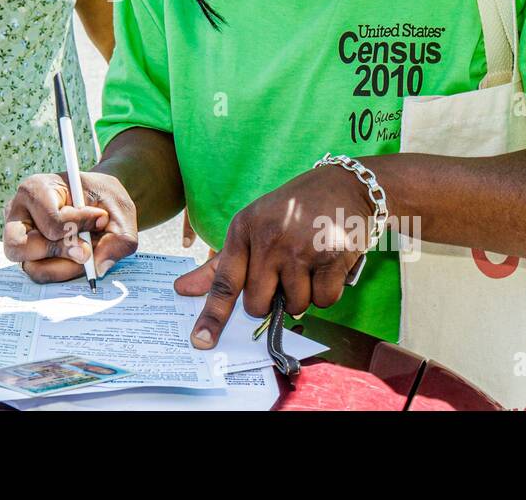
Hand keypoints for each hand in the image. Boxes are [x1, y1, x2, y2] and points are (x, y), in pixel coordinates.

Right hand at [3, 170, 138, 282]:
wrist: (99, 200)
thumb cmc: (103, 199)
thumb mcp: (120, 210)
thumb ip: (119, 238)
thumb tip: (98, 267)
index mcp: (36, 189)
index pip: (51, 221)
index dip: (79, 227)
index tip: (101, 219)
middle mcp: (17, 213)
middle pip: (21, 247)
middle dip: (60, 253)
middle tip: (85, 251)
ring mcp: (16, 237)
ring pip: (31, 268)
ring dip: (63, 267)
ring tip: (84, 254)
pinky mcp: (26, 256)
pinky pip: (39, 274)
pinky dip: (62, 272)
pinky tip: (77, 259)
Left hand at [174, 164, 371, 348]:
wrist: (342, 185)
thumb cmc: (290, 210)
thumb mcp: (251, 225)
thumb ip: (220, 264)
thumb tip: (182, 289)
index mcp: (244, 229)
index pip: (224, 281)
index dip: (212, 314)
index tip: (201, 340)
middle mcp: (269, 239)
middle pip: (258, 303)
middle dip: (269, 300)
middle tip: (281, 276)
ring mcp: (301, 249)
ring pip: (294, 306)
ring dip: (302, 295)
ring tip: (307, 263)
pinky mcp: (332, 257)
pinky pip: (324, 300)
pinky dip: (327, 291)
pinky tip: (327, 264)